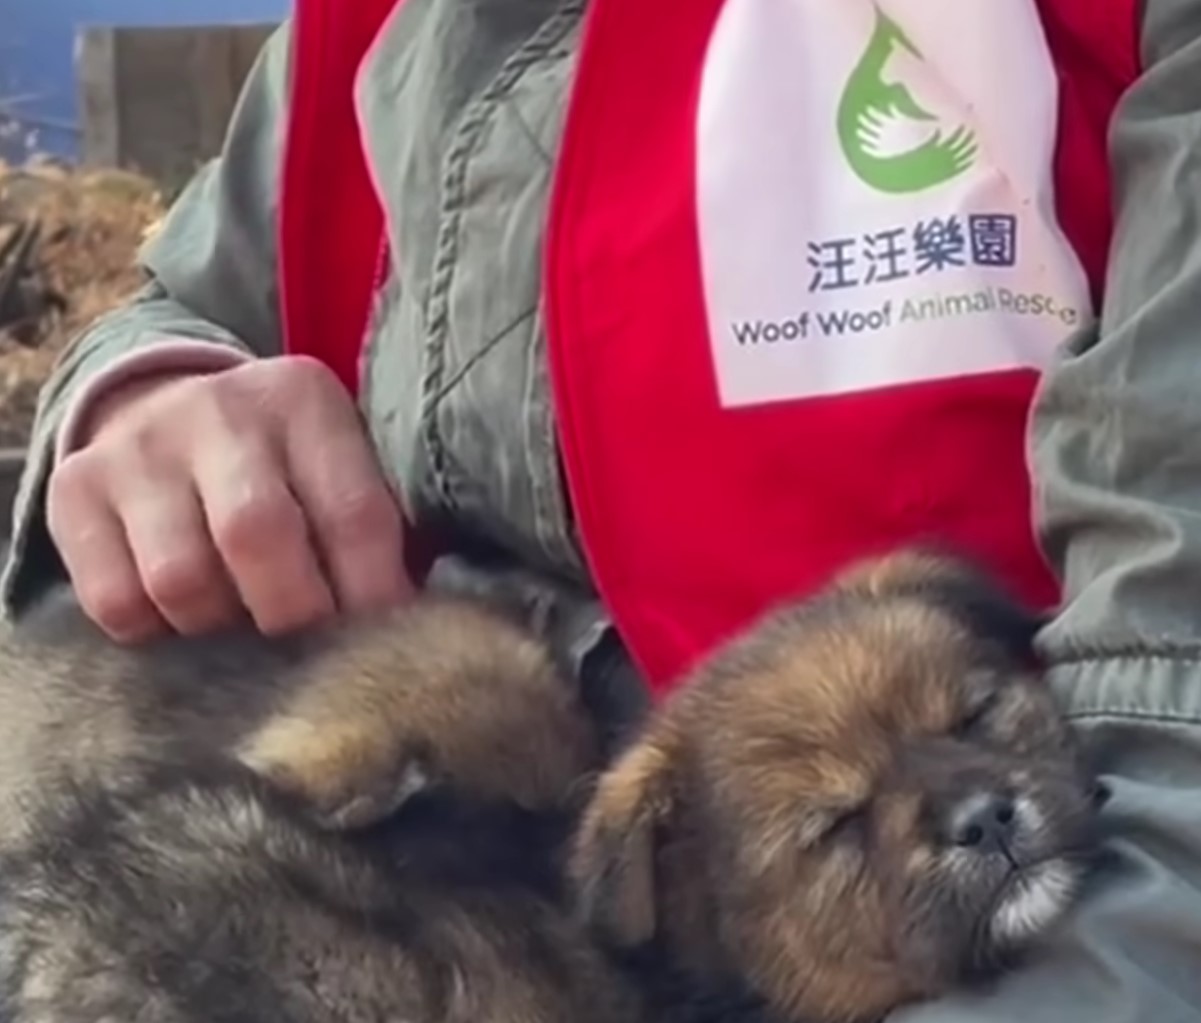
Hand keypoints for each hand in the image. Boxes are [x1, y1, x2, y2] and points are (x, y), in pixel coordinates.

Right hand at [47, 355, 412, 641]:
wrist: (163, 407)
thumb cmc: (281, 464)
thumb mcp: (337, 463)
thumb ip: (374, 531)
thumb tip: (407, 626)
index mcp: (304, 399)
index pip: (353, 512)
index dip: (373, 594)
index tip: (384, 643)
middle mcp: (219, 410)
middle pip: (258, 536)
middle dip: (294, 616)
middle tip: (310, 654)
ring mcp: (139, 447)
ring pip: (181, 580)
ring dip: (221, 629)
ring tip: (245, 626)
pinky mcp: (75, 488)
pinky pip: (117, 603)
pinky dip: (157, 633)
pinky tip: (186, 618)